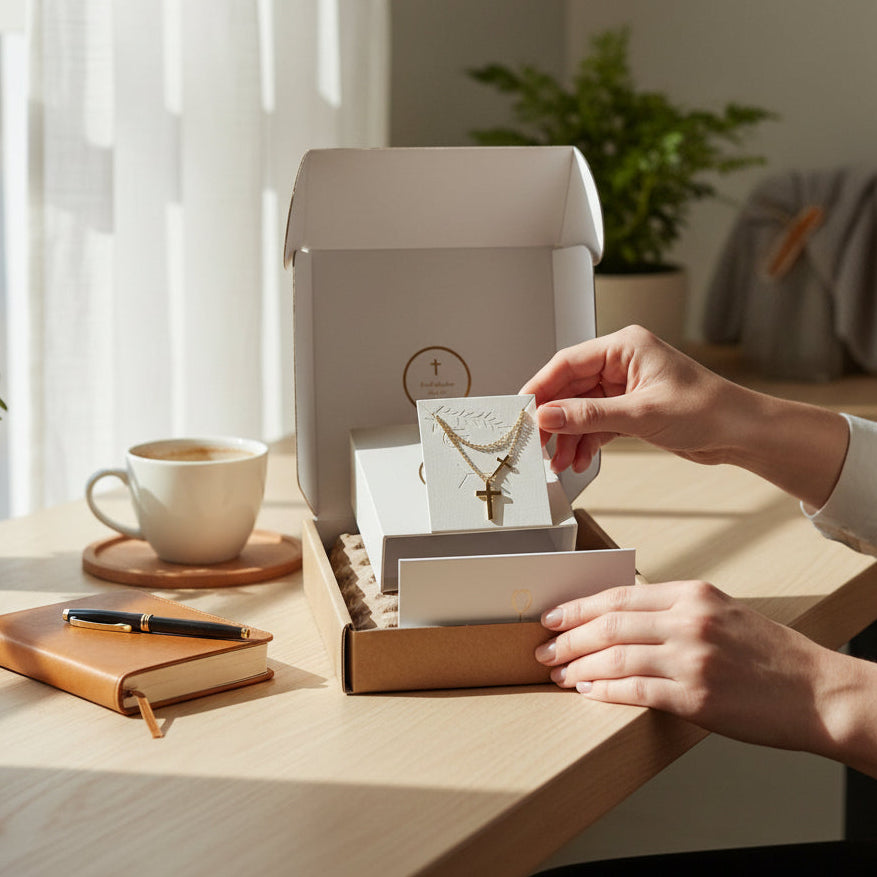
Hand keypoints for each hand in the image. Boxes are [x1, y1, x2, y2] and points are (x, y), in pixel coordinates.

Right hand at [520, 325, 739, 473]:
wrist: (740, 434)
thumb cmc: (708, 410)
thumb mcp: (640, 414)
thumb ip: (589, 416)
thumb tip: (549, 415)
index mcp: (624, 347)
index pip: (568, 362)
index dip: (541, 387)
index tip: (523, 409)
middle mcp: (622, 364)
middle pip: (569, 389)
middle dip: (554, 419)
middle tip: (537, 442)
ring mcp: (624, 388)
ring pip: (580, 410)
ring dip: (568, 436)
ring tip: (559, 460)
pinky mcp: (629, 410)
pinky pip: (595, 424)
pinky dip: (585, 442)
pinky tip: (578, 460)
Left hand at [534, 580, 871, 763]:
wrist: (817, 693)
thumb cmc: (769, 654)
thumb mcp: (722, 612)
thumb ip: (674, 610)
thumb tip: (619, 618)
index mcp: (693, 594)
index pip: (619, 596)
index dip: (578, 607)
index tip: (552, 616)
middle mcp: (689, 621)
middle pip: (609, 624)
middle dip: (568, 637)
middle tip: (542, 647)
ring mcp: (692, 659)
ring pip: (614, 656)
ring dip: (578, 665)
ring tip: (558, 672)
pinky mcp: (695, 697)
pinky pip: (634, 690)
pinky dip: (604, 690)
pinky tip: (587, 691)